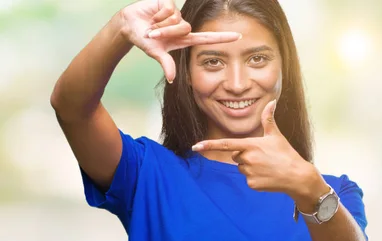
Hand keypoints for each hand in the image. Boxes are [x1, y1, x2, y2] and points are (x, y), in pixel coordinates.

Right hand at [118, 0, 240, 82]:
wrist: (129, 25)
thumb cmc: (144, 40)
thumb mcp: (156, 53)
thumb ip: (166, 64)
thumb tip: (172, 79)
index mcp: (185, 39)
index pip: (208, 38)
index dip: (223, 38)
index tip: (239, 36)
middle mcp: (183, 26)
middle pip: (185, 29)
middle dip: (166, 32)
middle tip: (154, 34)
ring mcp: (177, 15)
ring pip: (176, 19)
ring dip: (160, 24)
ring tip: (152, 25)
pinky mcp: (170, 4)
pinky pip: (169, 10)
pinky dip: (158, 15)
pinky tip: (152, 15)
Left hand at [192, 100, 325, 203]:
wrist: (297, 176)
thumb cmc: (286, 154)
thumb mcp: (276, 136)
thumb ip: (268, 119)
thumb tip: (271, 102)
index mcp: (251, 145)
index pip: (225, 144)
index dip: (209, 145)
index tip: (195, 146)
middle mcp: (247, 159)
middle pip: (236, 156)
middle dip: (245, 156)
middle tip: (263, 157)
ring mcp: (249, 172)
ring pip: (241, 168)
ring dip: (250, 167)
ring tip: (267, 167)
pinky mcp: (252, 184)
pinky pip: (247, 179)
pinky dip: (256, 178)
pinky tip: (268, 176)